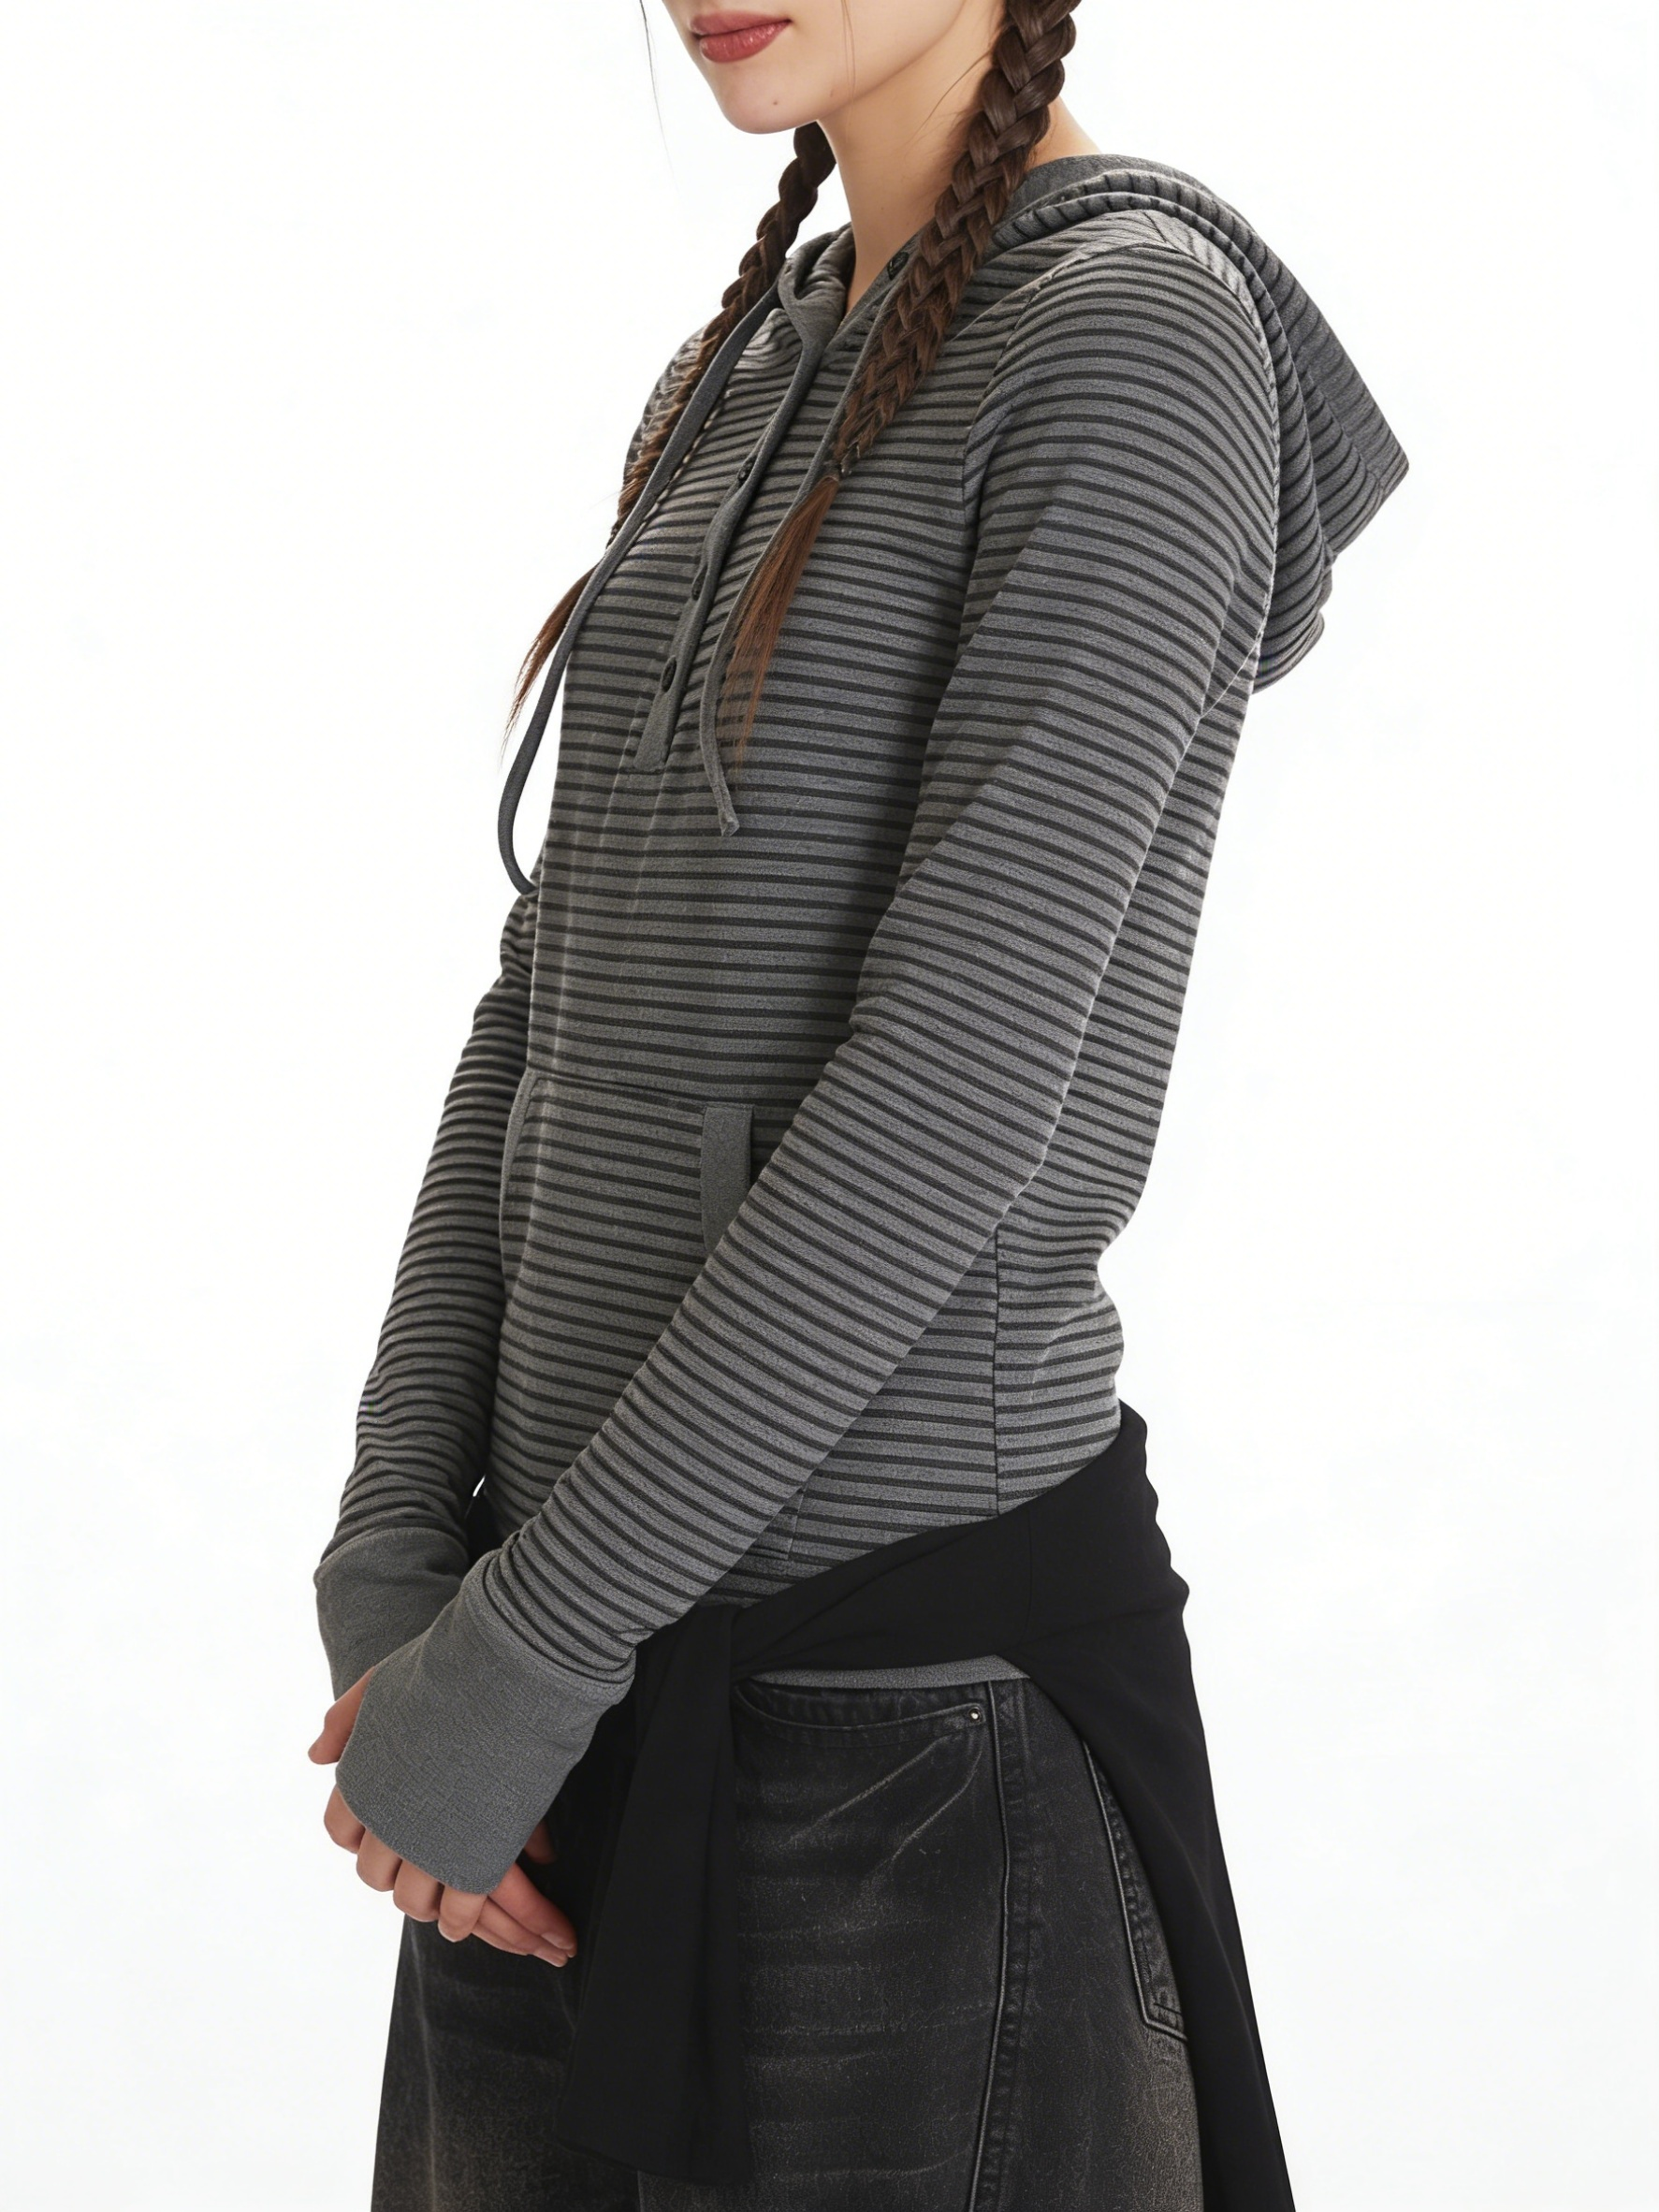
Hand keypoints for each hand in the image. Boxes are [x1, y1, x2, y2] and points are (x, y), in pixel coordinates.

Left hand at [309, 1670, 576, 1966]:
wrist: (510, 1672)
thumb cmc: (450, 1669)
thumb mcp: (381, 1682)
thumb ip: (345, 1720)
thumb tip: (317, 1755)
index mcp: (362, 1784)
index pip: (343, 1832)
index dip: (362, 1838)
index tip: (383, 1834)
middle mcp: (388, 1822)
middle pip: (374, 1874)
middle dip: (394, 1874)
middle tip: (419, 1867)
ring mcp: (431, 1846)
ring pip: (413, 1900)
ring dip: (426, 1904)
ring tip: (442, 1903)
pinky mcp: (476, 1859)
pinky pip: (459, 1909)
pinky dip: (459, 1920)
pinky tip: (463, 1919)